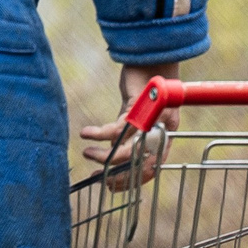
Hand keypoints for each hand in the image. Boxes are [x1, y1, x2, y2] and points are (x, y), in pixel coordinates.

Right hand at [80, 61, 179, 185]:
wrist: (151, 62)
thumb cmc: (143, 91)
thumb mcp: (134, 118)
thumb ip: (126, 137)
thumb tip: (110, 156)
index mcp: (162, 139)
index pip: (149, 170)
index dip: (129, 181)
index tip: (108, 185)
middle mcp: (162, 134)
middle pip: (140, 165)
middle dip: (117, 175)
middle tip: (97, 177)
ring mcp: (153, 123)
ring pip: (127, 150)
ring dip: (103, 156)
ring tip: (86, 153)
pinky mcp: (141, 110)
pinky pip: (118, 129)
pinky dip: (98, 133)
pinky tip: (85, 133)